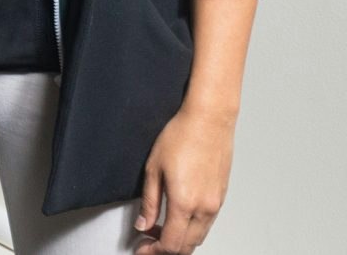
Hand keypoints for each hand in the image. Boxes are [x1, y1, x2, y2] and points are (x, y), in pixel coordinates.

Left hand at [135, 103, 237, 252]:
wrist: (209, 122)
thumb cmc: (181, 137)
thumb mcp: (153, 168)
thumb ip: (148, 201)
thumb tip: (143, 224)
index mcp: (184, 203)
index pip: (170, 244)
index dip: (154, 251)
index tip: (142, 248)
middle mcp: (203, 209)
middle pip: (186, 246)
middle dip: (165, 250)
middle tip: (147, 243)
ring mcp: (215, 205)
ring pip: (198, 238)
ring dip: (179, 241)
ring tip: (159, 230)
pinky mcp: (220, 198)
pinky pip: (206, 225)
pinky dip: (190, 230)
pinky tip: (176, 219)